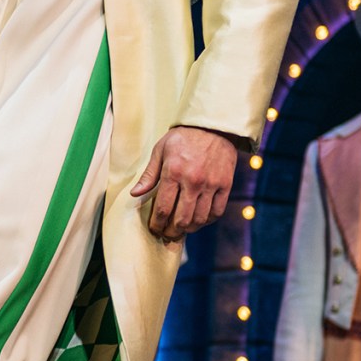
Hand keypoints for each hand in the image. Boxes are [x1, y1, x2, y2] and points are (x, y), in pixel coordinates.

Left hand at [129, 125, 238, 240]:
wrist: (214, 126)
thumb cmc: (184, 137)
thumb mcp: (161, 150)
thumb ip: (149, 174)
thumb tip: (135, 194)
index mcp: (173, 172)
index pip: (163, 209)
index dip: (157, 224)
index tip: (155, 229)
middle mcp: (193, 181)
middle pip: (181, 219)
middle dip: (172, 231)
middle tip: (167, 234)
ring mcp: (211, 184)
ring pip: (199, 219)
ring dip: (189, 229)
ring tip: (182, 229)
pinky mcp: (225, 185)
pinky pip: (217, 212)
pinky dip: (207, 221)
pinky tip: (199, 220)